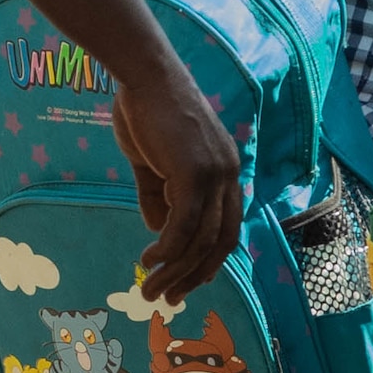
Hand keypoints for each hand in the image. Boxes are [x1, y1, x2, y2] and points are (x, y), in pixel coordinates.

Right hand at [101, 56, 244, 308]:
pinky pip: (184, 225)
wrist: (144, 74)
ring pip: (201, 239)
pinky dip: (168, 250)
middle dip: (195, 275)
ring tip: (151, 290)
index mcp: (224, 171)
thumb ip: (158, 196)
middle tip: (169, 298)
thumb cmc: (145, 110)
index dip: (209, 259)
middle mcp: (228, 175)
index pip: (227, 226)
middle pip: (220, 241)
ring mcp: (215, 174)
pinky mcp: (195, 173)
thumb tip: (159, 232)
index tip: (187, 281)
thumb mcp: (152, 161)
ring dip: (176, 271)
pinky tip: (148, 262)